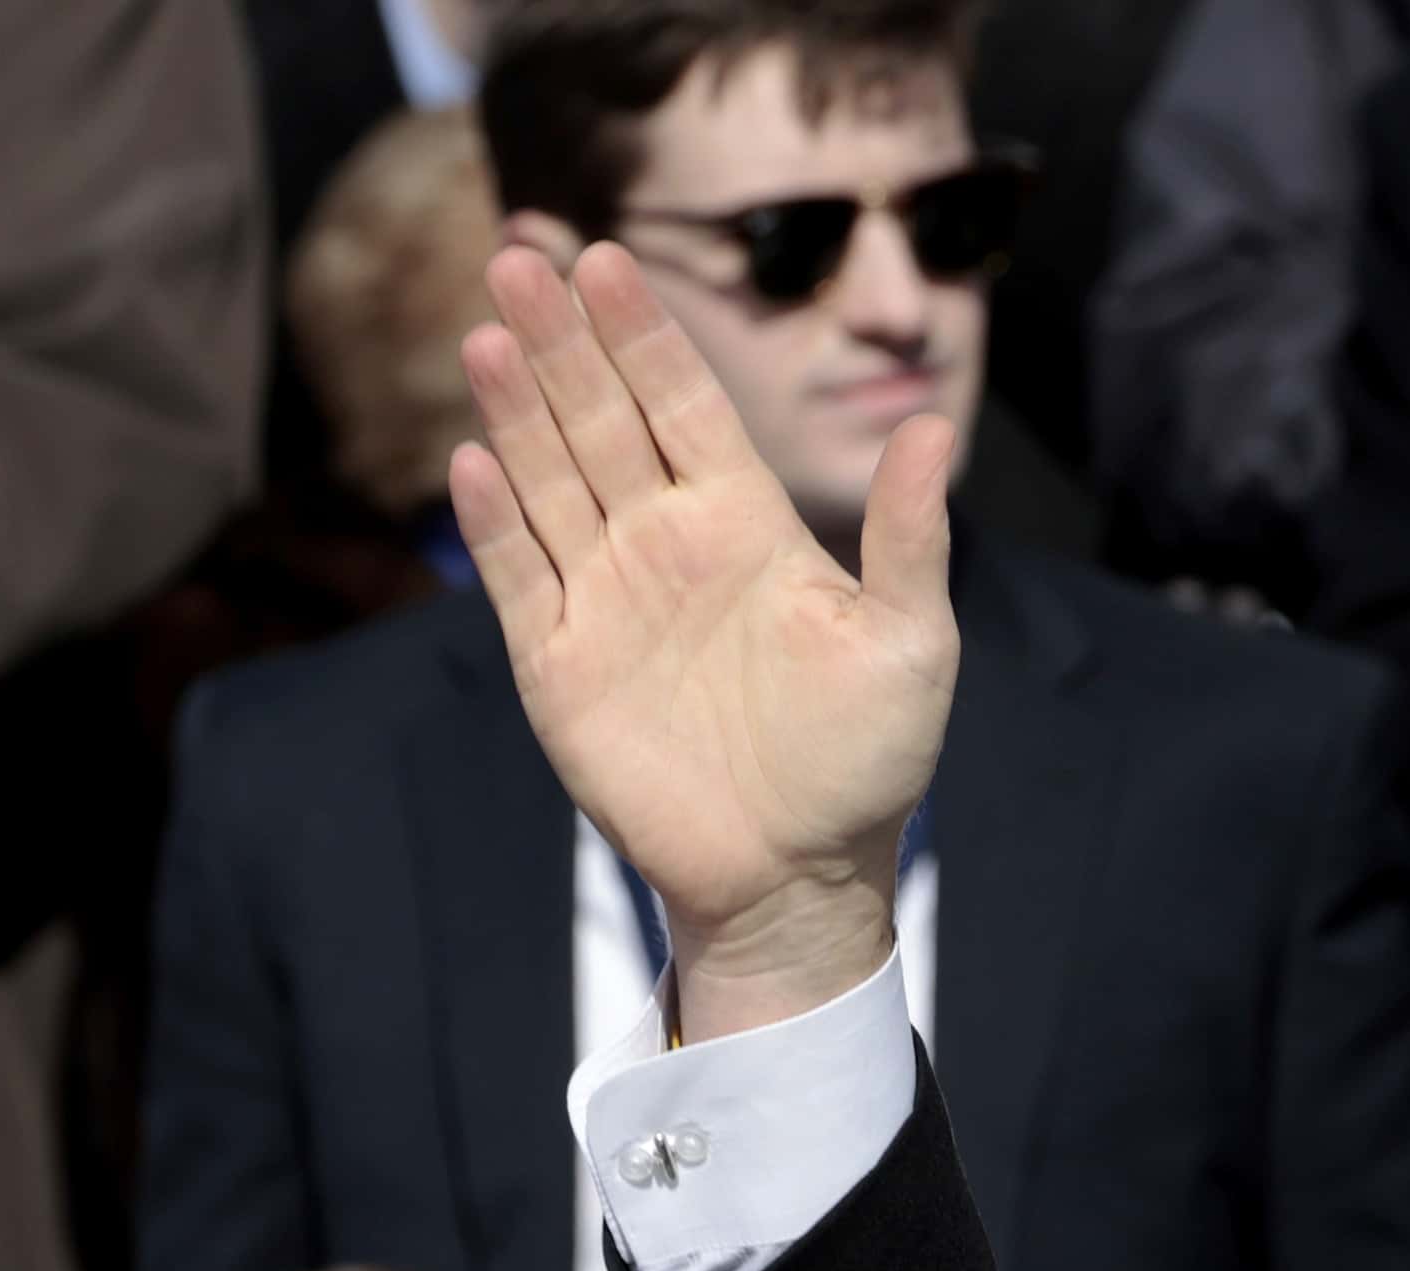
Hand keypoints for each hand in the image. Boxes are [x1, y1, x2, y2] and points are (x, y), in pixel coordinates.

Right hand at [454, 241, 954, 1043]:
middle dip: (561, 342)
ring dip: (516, 410)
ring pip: (549, 480)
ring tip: (488, 332)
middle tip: (521, 255)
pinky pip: (518, 578)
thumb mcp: (909, 644)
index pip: (683, 403)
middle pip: (600, 419)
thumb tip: (937, 429)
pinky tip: (473, 459)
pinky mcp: (559, 665)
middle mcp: (664, 543)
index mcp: (744, 523)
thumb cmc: (865, 761)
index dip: (643, 334)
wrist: (798, 876)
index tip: (608, 259)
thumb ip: (909, 538)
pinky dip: (494, 524)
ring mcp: (605, 598)